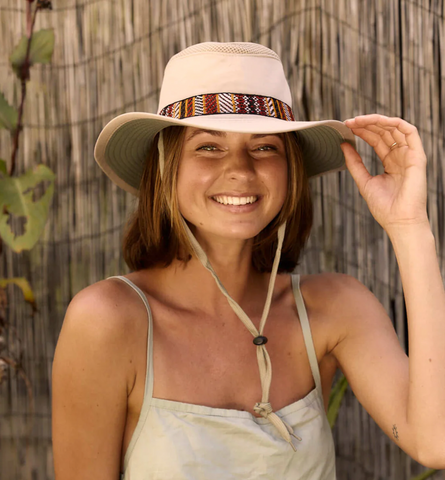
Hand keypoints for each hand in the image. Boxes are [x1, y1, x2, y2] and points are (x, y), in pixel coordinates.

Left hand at [341, 114, 428, 233]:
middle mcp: (401, 157)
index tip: (346, 127)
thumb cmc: (384, 207)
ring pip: (395, 128)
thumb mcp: (363, 181)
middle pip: (385, 132)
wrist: (399, 221)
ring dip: (377, 121)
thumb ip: (354, 163)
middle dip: (367, 124)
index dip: (363, 131)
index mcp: (391, 163)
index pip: (377, 140)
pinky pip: (410, 132)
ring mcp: (410, 155)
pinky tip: (378, 120)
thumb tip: (343, 145)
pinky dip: (395, 123)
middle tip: (349, 122)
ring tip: (358, 120)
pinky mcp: (417, 156)